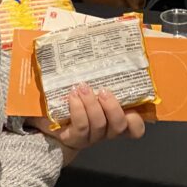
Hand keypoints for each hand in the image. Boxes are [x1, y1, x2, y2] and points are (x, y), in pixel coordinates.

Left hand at [29, 84, 145, 164]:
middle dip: (113, 107)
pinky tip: (72, 96)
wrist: (50, 124)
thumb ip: (101, 79)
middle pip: (120, 125)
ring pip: (100, 124)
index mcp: (116, 119)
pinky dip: (78, 110)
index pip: (135, 128)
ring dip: (92, 104)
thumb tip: (106, 47)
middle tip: (103, 91)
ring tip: (83, 88)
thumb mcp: (92, 90)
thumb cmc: (76, 99)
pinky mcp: (75, 139)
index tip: (130, 104)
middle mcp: (107, 131)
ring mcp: (91, 137)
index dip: (136, 120)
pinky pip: (81, 126)